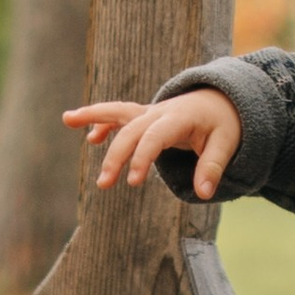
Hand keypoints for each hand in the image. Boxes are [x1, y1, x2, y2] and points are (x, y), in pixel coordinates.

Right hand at [66, 89, 243, 202]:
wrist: (224, 101)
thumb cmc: (225, 123)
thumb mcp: (227, 143)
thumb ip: (213, 167)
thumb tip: (204, 193)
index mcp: (179, 117)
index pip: (154, 136)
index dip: (142, 158)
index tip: (134, 182)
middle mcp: (160, 111)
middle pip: (132, 129)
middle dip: (116, 154)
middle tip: (104, 183)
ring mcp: (151, 112)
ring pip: (119, 111)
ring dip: (93, 115)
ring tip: (67, 118)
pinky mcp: (147, 116)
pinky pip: (121, 116)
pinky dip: (103, 122)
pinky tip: (90, 137)